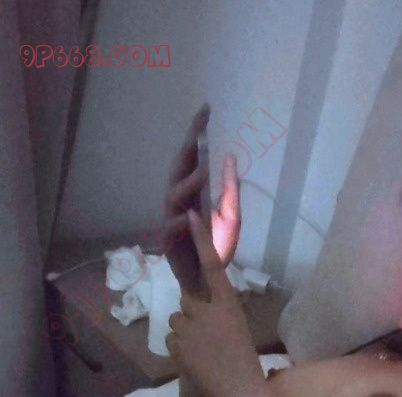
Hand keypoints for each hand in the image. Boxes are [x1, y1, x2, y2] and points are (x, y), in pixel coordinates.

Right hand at [163, 103, 240, 294]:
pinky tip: (190, 216)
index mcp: (193, 192)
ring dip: (188, 182)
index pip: (192, 156)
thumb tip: (229, 156)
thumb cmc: (215, 248)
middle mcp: (180, 201)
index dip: (196, 133)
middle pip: (178, 168)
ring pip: (173, 195)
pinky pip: (171, 228)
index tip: (205, 109)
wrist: (209, 281)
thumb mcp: (231, 216)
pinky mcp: (170, 242)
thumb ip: (230, 190)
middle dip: (187, 148)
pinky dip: (181, 221)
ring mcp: (173, 220)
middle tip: (198, 131)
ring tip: (203, 172)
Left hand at [166, 209, 264, 396]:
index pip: (213, 265)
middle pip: (187, 300)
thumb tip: (203, 311)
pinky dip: (179, 348)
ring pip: (177, 320)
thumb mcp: (239, 329)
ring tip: (202, 351)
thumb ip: (220, 315)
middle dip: (192, 314)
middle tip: (207, 336)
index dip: (201, 241)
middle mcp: (206, 309)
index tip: (190, 216)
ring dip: (185, 331)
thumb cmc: (246, 362)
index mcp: (228, 304)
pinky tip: (195, 360)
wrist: (239, 391)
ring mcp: (188, 326)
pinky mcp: (176, 343)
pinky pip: (172, 338)